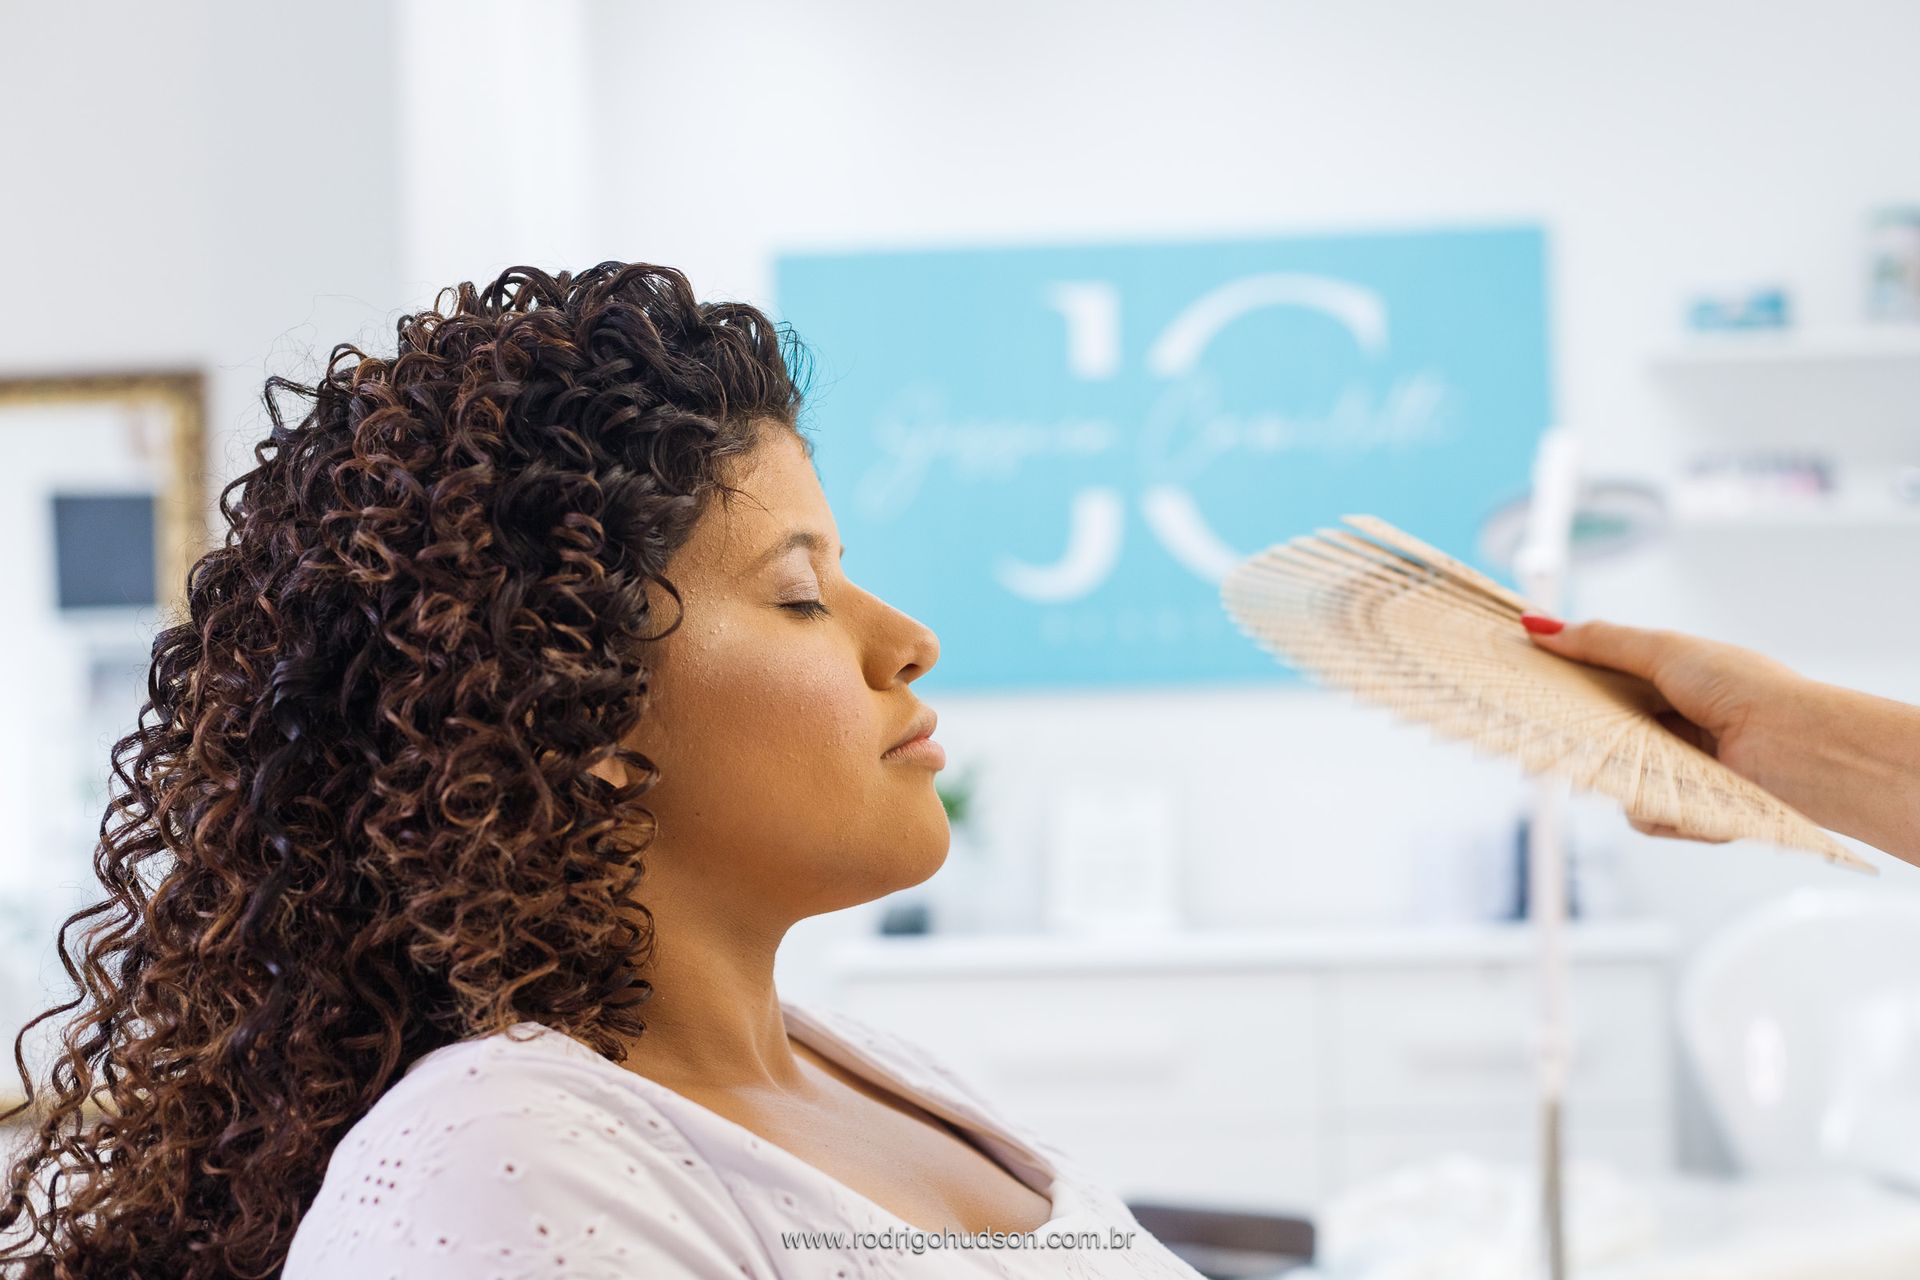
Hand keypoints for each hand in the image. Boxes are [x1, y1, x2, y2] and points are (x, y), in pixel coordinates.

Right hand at [1518, 614, 1808, 841]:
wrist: (1797, 748)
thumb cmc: (1743, 689)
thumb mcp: (1663, 650)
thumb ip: (1599, 642)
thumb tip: (1535, 624)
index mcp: (1665, 684)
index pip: (1597, 685)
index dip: (1562, 685)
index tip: (1524, 683)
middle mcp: (1669, 726)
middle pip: (1599, 736)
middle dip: (1581, 738)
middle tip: (1552, 734)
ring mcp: (1677, 770)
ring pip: (1616, 782)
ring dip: (1627, 778)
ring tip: (1653, 765)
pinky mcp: (1687, 812)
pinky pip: (1645, 817)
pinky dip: (1660, 810)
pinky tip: (1687, 795)